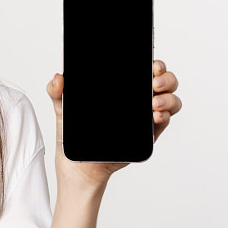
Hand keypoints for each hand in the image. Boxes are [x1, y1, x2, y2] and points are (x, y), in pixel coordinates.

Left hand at [47, 59, 182, 189]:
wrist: (78, 165)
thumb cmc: (72, 134)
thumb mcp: (62, 109)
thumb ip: (57, 92)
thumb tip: (58, 78)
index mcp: (121, 87)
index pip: (144, 68)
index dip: (154, 63)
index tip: (152, 64)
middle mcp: (137, 99)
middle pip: (164, 81)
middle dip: (166, 77)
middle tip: (154, 82)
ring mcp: (145, 116)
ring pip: (170, 99)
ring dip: (169, 98)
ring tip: (154, 103)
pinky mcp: (149, 134)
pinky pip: (165, 121)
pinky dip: (165, 116)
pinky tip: (155, 116)